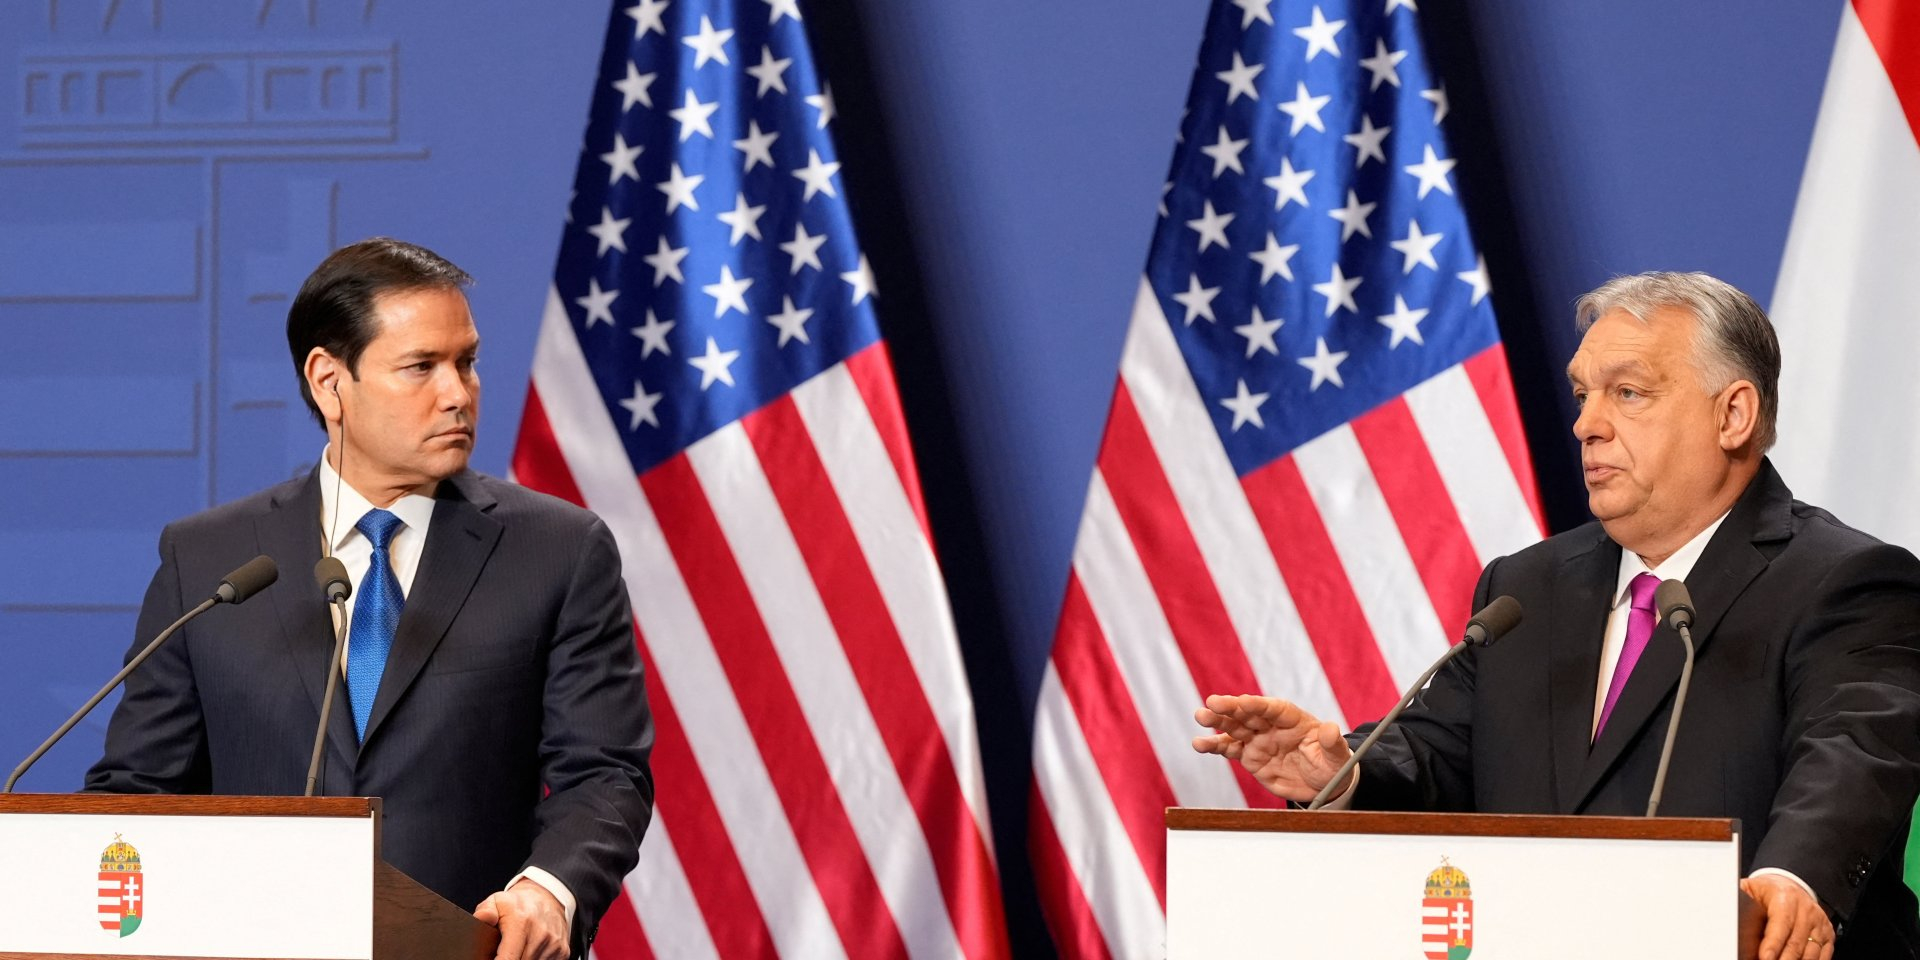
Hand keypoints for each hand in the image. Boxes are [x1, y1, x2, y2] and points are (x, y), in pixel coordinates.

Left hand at [475, 878, 569, 959]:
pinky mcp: (563, 952)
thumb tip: (483, 919)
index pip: (508, 959)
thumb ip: (485, 911)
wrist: (548, 897)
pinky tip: (528, 953)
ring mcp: (554, 945)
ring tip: (515, 952)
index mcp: (521, 923)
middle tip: (501, 955)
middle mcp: (540, 935)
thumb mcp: (497, 901)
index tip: (494, 959)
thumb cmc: (519, 904)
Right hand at [1192, 694, 1352, 802]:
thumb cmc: (1330, 763)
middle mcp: (1270, 726)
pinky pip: (1229, 749)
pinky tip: (1200, 744)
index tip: (1244, 701)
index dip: (1258, 705)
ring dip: (1217, 722)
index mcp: (1291, 718)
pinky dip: (1214, 746)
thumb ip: (1332, 743)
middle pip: (1247, 714)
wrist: (1321, 784)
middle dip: (1230, 708)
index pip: (1273, 709)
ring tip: (1201, 716)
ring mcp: (1257, 740)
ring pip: (1234, 728)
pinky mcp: (1248, 756)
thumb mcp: (1337, 755)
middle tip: (1212, 703)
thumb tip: (1331, 729)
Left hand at [1742, 874, 1833, 959]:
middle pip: (1796, 943)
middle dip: (1783, 959)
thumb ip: (1738, 897)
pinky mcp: (1828, 935)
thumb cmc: (1767, 891)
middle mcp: (1806, 910)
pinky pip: (1823, 956)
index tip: (1765, 957)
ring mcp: (1819, 924)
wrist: (1790, 887)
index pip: (1781, 923)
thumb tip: (1725, 906)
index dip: (1773, 943)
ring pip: (1811, 952)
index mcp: (1785, 897)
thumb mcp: (1750, 889)